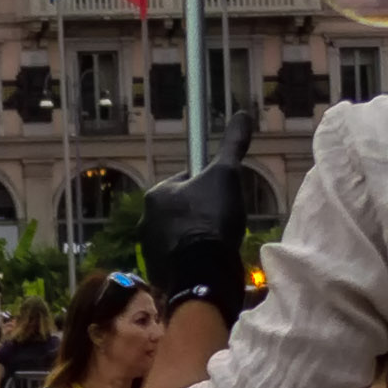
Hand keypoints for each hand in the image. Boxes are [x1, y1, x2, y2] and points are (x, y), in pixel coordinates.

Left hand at [141, 162, 257, 321]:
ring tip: (220, 243)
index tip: (224, 198)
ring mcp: (149, 249)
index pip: (186, 182)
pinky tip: (212, 261)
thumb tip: (242, 114)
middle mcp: (145, 220)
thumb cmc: (211, 218)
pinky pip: (181, 259)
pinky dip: (195, 259)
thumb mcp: (226, 176)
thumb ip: (232, 146)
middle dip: (203, 214)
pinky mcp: (158, 273)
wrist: (203, 273)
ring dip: (199, 237)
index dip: (209, 187)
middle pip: (183, 210)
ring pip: (181, 235)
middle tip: (225, 222)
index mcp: (155, 195)